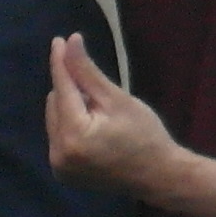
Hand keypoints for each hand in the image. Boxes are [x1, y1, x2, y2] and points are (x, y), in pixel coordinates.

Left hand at [45, 32, 186, 199]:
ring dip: (71, 108)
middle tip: (101, 98)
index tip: (59, 40)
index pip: (61, 88)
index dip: (61, 63)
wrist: (160, 176)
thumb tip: (70, 42)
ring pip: (54, 119)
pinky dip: (71, 126)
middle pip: (55, 104)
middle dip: (73, 92)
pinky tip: (95, 131)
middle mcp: (58, 153)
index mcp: (74, 135)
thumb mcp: (117, 99)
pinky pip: (58, 137)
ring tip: (101, 117)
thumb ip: (88, 72)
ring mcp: (58, 166)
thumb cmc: (145, 134)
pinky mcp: (62, 172)